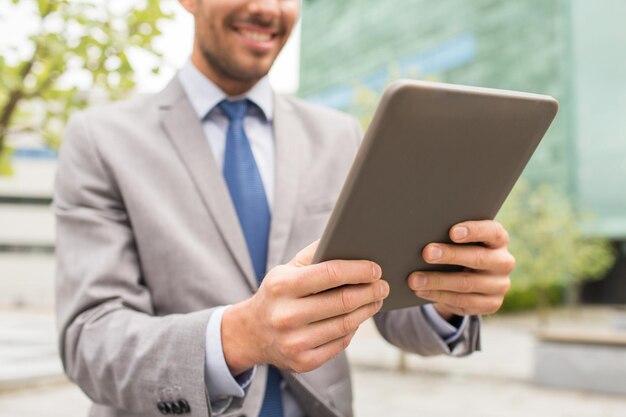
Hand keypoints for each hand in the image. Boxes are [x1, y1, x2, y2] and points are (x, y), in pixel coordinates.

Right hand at [222, 241, 388, 374]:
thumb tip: (351, 240)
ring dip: (367, 310)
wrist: (251, 333)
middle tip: (383, 285)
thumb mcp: (287, 269)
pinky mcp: (303, 362)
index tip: (376, 269)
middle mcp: (286, 315)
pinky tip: (358, 318)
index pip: (331, 273)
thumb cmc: (279, 293)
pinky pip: (340, 343)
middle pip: (343, 302)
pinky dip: (353, 329)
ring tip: (376, 300)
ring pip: (346, 325)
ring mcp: (294, 342)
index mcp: (282, 285)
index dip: (359, 270)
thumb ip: (316, 253)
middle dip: (370, 291)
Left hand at [407, 220, 513, 320]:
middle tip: (426, 253)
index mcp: (499, 239)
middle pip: (478, 258)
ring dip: (437, 281)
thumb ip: (450, 235)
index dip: (474, 231)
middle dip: (450, 255)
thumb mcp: (459, 241)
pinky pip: (462, 301)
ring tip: (414, 279)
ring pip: (466, 283)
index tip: (452, 232)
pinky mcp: (490, 304)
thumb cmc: (459, 249)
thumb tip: (422, 232)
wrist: (468, 279)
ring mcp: (499, 285)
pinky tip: (421, 291)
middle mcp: (503, 262)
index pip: (492, 232)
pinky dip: (438, 296)